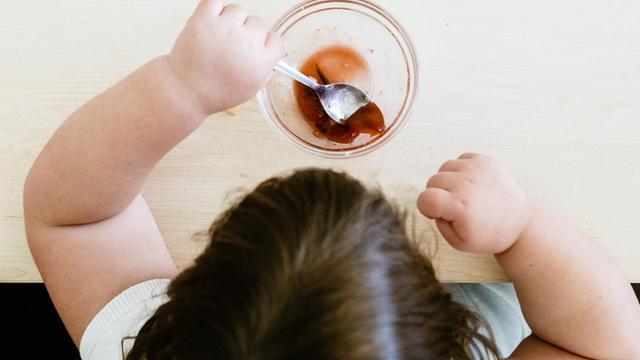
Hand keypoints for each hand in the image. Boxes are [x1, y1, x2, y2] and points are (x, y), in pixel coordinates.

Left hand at [167, 0, 283, 113]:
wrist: (186, 91)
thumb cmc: (216, 92)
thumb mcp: (250, 88)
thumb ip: (264, 68)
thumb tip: (270, 51)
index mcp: (261, 61)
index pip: (276, 39)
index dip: (265, 42)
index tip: (256, 46)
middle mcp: (247, 42)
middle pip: (258, 23)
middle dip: (247, 32)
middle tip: (232, 44)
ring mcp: (226, 28)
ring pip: (238, 10)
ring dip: (230, 20)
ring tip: (218, 36)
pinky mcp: (205, 19)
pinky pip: (215, 2)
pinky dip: (213, 10)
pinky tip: (210, 25)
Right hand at [417, 153, 532, 253]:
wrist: (519, 222)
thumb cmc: (487, 234)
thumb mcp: (458, 242)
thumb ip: (438, 222)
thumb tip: (432, 202)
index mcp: (460, 207)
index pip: (425, 198)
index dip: (425, 207)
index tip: (436, 213)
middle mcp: (468, 184)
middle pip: (432, 181)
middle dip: (437, 194)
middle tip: (454, 206)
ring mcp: (478, 169)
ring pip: (444, 168)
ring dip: (448, 181)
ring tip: (464, 194)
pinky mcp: (486, 160)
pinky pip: (459, 160)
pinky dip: (461, 171)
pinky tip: (472, 184)